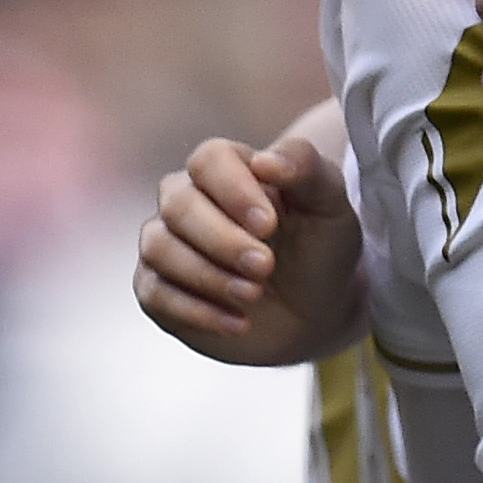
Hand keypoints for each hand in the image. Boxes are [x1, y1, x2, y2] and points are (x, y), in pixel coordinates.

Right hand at [135, 125, 363, 365]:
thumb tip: (266, 160)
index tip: (269, 225)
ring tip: (254, 294)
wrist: (315, 307)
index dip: (234, 191)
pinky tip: (239, 323)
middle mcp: (186, 199)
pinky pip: (154, 294)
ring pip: (159, 248)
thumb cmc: (319, 245)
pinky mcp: (157, 288)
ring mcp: (166, 243)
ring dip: (208, 276)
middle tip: (266, 266)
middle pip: (179, 205)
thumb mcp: (329, 204)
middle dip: (223, 240)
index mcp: (227, 168)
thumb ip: (306, 168)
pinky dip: (197, 311)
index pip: (209, 160)